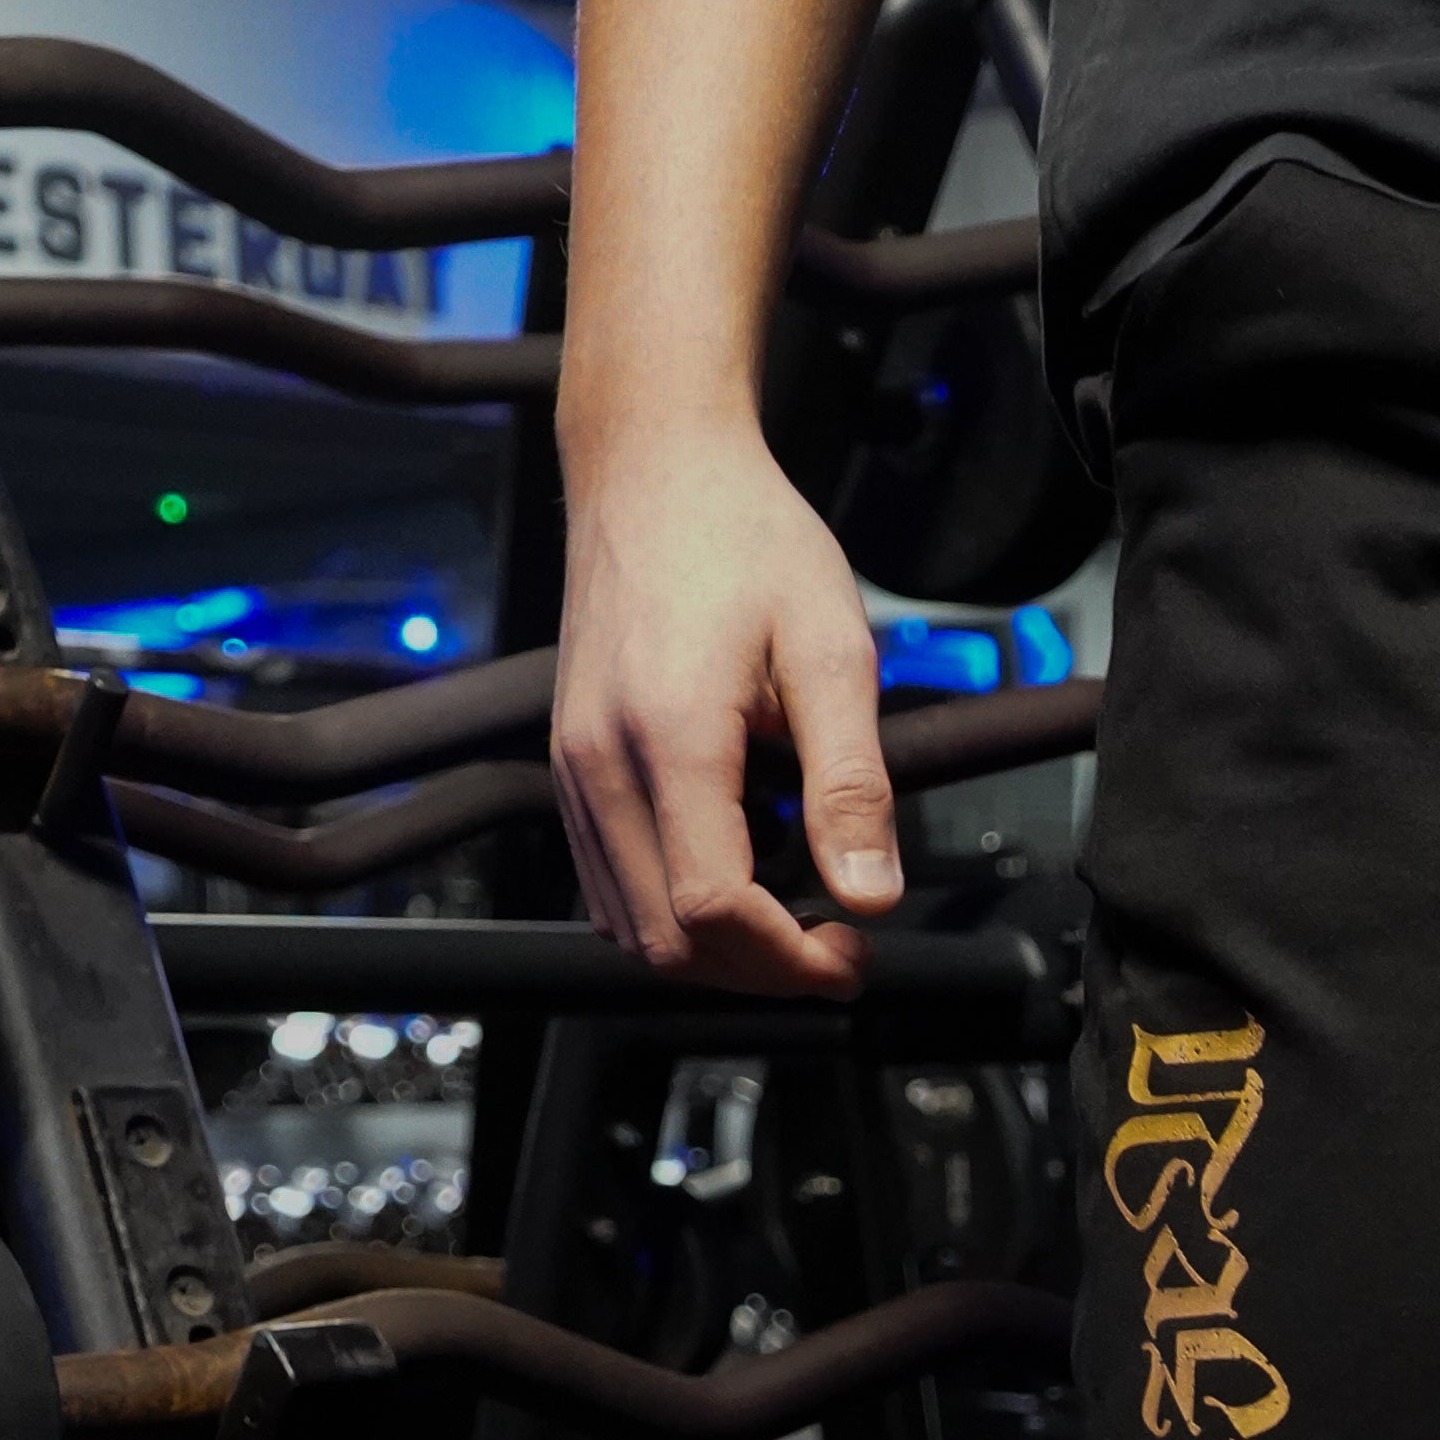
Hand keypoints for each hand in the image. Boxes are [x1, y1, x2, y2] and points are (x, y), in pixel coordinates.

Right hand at [550, 421, 903, 994]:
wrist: (655, 470)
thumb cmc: (742, 538)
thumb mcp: (831, 650)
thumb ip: (852, 783)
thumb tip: (869, 896)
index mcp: (670, 735)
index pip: (713, 908)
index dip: (789, 959)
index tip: (851, 954)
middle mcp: (601, 762)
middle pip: (667, 940)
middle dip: (760, 970)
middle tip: (836, 949)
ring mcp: (574, 768)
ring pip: (629, 927)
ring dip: (716, 951)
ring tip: (793, 922)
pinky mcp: (570, 766)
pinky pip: (608, 884)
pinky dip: (671, 913)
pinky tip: (735, 881)